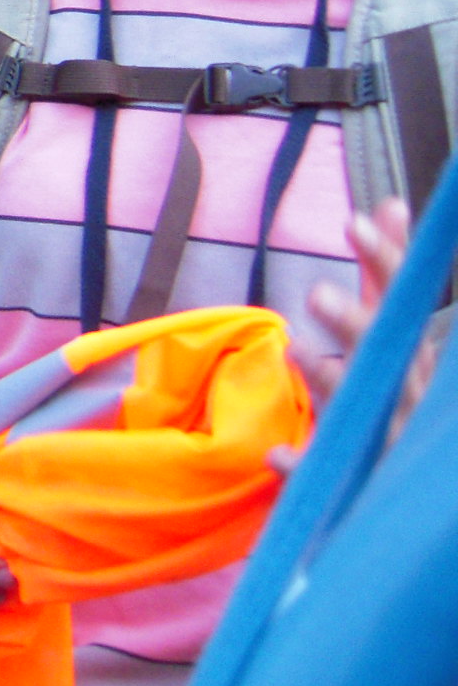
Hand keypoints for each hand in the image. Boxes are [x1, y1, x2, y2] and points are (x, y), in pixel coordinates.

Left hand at [273, 197, 436, 474]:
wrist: (393, 475)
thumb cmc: (388, 388)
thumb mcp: (385, 328)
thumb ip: (384, 274)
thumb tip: (393, 205)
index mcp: (407, 351)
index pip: (399, 302)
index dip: (384, 262)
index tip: (353, 220)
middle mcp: (402, 390)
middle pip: (385, 354)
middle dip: (355, 323)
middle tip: (315, 292)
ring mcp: (382, 435)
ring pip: (363, 409)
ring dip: (331, 382)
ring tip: (293, 350)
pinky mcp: (354, 479)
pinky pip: (328, 476)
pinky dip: (305, 466)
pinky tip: (277, 455)